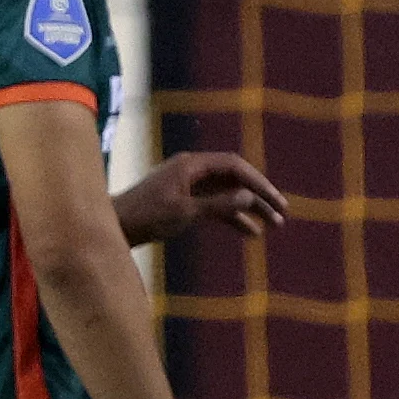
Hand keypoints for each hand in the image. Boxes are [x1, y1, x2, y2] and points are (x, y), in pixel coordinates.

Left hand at [114, 150, 286, 246]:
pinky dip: (233, 218)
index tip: (276, 200)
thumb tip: (248, 196)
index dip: (259, 182)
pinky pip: (216, 206)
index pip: (234, 166)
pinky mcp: (185, 201)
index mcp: (191, 165)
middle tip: (282, 215)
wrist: (116, 227)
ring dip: (250, 209)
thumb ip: (218, 204)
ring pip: (228, 194)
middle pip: (235, 179)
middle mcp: (193, 171)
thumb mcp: (185, 211)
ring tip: (273, 226)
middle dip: (259, 197)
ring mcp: (189, 186)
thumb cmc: (146, 217)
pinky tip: (250, 233)